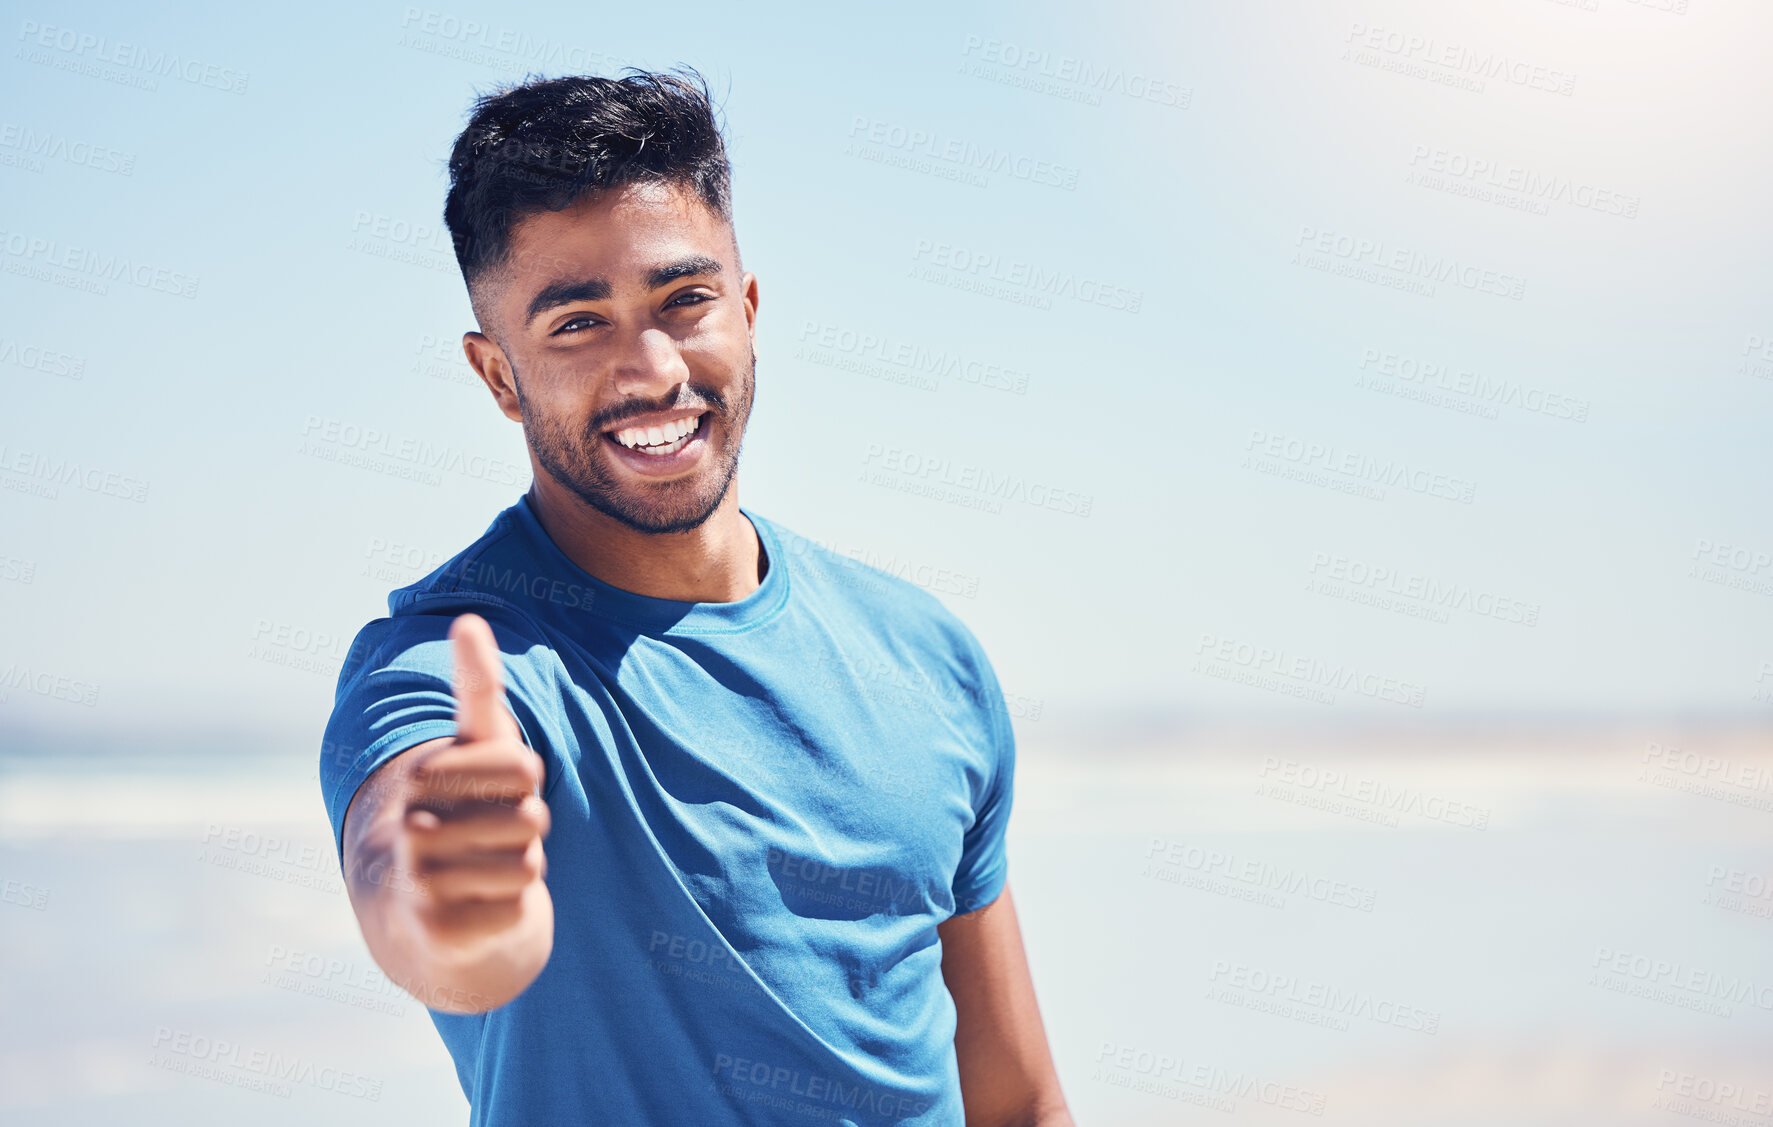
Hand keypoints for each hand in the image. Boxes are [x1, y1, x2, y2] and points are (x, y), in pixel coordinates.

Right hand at [392, 613, 551, 966]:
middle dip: (527, 829)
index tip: (496, 790)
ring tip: (486, 869)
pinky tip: (481, 905)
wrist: (420, 910)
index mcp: (423, 777)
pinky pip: (519, 906)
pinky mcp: (438, 929)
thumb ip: (477, 687)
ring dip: (522, 867)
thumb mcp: (473, 748)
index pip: (525, 766)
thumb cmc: (464, 810)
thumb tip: (468, 619)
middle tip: (492, 838)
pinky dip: (513, 907)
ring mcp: (419, 881)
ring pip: (528, 862)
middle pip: (531, 817)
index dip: (526, 782)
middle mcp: (411, 827)